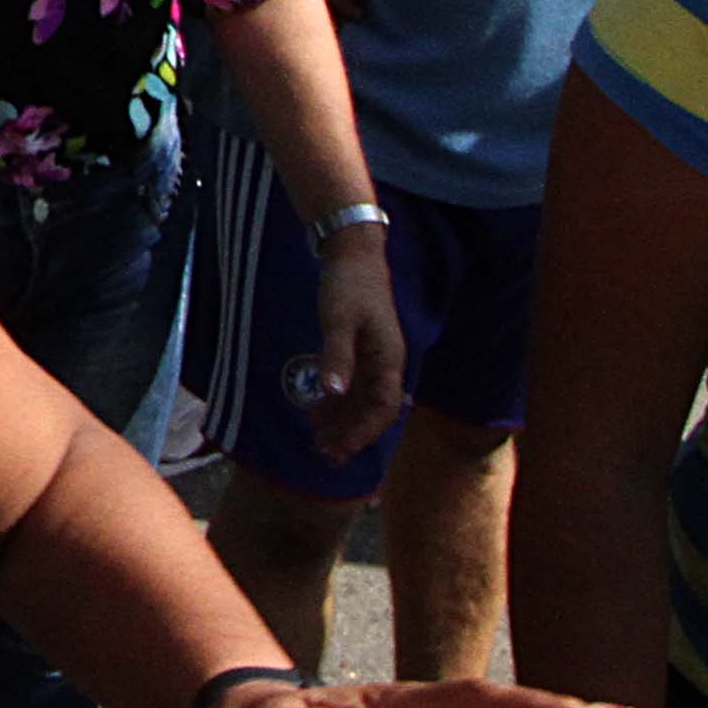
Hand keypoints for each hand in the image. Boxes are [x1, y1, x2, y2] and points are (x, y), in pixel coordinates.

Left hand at [300, 231, 407, 456]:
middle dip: (351, 434)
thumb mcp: (339, 320)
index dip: (364, 431)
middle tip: (324, 454)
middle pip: (373, 410)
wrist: (352, 253)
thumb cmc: (348, 285)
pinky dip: (337, 403)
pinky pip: (352, 386)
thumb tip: (333, 392)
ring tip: (318, 441)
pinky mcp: (360, 350)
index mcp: (389, 358)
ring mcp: (373, 357)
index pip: (383, 408)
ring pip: (362, 401)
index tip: (341, 448)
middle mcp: (386, 362)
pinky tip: (317, 413)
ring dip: (343, 422)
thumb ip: (336, 356)